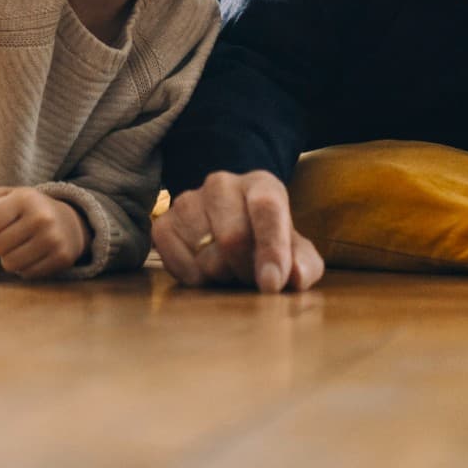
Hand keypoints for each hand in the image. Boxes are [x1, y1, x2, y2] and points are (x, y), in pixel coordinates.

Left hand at [0, 186, 90, 279]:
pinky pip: (26, 274)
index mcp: (26, 198)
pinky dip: (25, 267)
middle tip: (12, 234)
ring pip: (9, 264)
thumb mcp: (6, 197)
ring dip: (9, 257)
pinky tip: (34, 254)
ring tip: (21, 245)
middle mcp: (43, 218)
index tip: (3, 219)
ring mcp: (54, 240)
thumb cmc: (28, 209)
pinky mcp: (62, 259)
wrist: (70, 222)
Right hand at [152, 171, 324, 293]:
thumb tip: (295, 276)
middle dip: (246, 269)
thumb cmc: (267, 243)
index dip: (271, 248)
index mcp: (260, 184)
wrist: (230, 233)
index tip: (272, 284)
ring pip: (204, 255)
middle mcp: (221, 184)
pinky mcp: (163, 224)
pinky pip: (177, 264)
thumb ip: (305, 264)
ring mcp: (187, 201)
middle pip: (232, 237)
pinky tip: (206, 271)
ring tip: (230, 269)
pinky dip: (195, 279)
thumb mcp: (295, 252)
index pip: (266, 208)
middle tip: (251, 277)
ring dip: (222, 275)